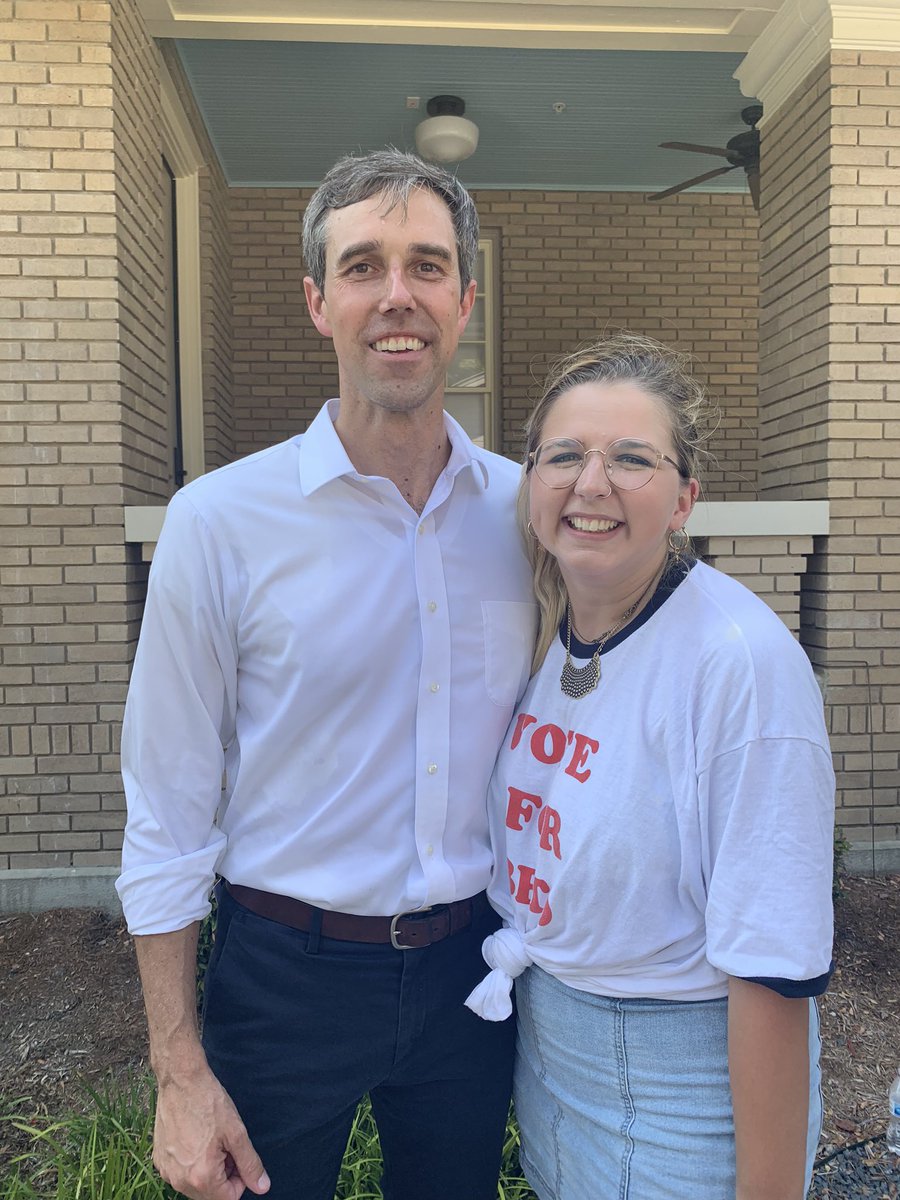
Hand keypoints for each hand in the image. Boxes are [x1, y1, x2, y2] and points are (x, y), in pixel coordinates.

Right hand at [152, 1068, 269, 1199]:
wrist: (181, 1081)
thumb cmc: (209, 1103)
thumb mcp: (237, 1133)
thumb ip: (250, 1164)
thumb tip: (262, 1187)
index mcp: (202, 1176)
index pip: (229, 1198)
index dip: (240, 1179)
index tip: (238, 1156)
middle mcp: (180, 1181)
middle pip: (210, 1196)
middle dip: (223, 1177)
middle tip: (225, 1147)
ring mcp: (167, 1171)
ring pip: (194, 1186)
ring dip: (207, 1172)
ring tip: (210, 1142)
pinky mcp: (159, 1160)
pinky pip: (179, 1174)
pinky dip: (190, 1165)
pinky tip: (194, 1140)